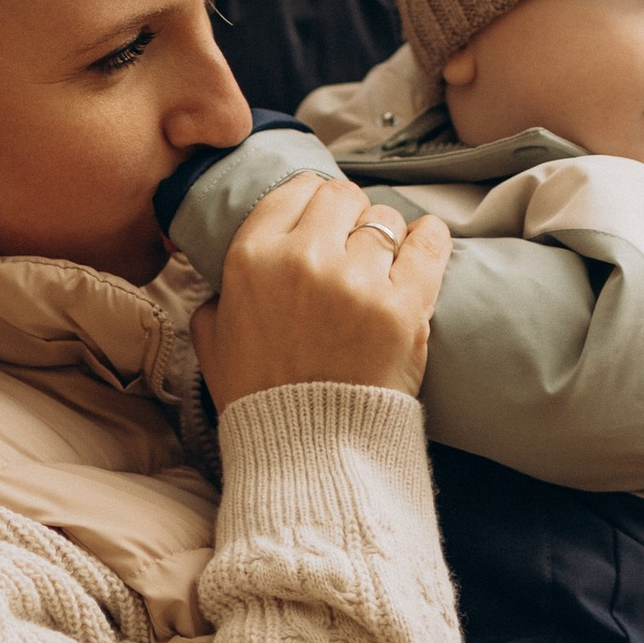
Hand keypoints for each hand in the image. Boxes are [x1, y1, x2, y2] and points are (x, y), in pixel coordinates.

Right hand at [190, 170, 451, 407]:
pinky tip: (425, 246)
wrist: (309, 452)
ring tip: (382, 269)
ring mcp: (356, 281)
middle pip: (342, 196)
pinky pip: (429, 242)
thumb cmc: (261, 396)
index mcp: (252, 258)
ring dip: (386, 239)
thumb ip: (220, 292)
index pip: (295, 190)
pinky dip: (429, 240)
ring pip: (384, 219)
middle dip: (349, 217)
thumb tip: (233, 271)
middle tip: (353, 247)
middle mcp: (303, 259)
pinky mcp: (403, 306)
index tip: (323, 222)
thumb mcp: (214, 338)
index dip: (312, 204)